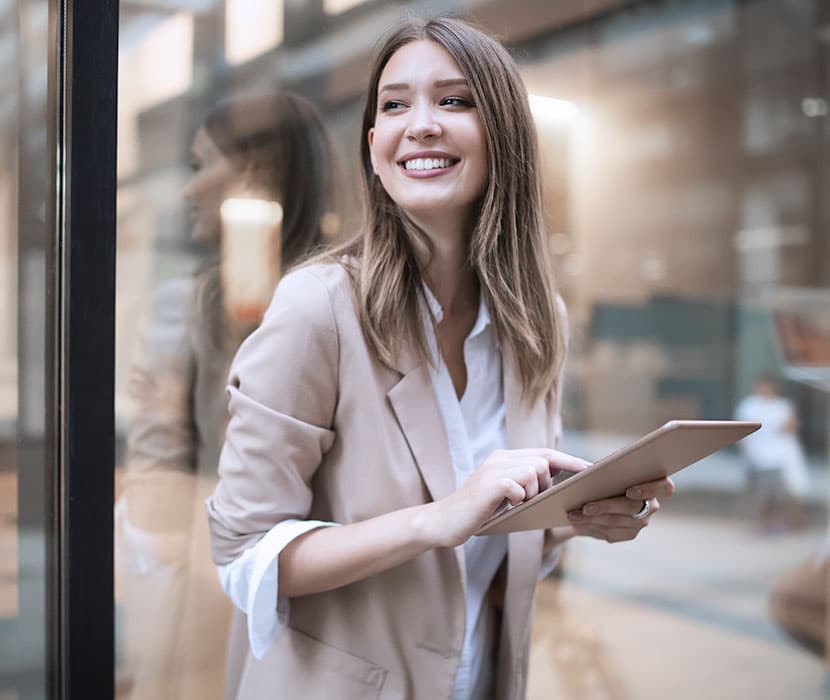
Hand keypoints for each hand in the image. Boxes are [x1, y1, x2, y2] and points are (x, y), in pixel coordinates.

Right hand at [427, 448, 589, 547]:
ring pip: (535, 471)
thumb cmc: (476, 512)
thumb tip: (553, 485)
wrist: (444, 521)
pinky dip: (520, 499)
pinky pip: (520, 486)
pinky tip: (507, 506)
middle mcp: (499, 458)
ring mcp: (493, 469)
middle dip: (547, 483)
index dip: (569, 460)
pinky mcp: (489, 484)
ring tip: (516, 504)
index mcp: (504, 457)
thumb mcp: (503, 494)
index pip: (544, 452)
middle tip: (531, 500)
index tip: (590, 469)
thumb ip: (523, 483)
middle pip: (543, 460)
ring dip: (533, 492)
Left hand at [565, 476, 674, 542]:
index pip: (665, 487)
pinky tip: (577, 522)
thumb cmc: (608, 474)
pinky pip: (610, 533)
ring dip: (592, 519)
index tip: (629, 491)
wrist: (598, 494)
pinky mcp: (628, 534)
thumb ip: (610, 468)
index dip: (649, 489)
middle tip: (585, 507)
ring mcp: (641, 522)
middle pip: (632, 508)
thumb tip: (593, 472)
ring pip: (617, 523)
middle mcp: (652, 506)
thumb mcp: (609, 468)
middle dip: (606, 507)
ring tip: (572, 514)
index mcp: (655, 484)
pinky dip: (591, 527)